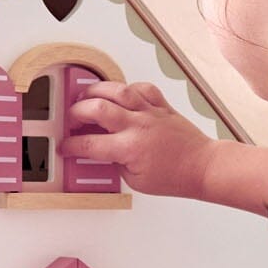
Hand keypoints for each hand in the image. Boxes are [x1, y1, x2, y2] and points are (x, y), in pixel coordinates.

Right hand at [58, 80, 215, 199]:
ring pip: (117, 90)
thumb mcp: (135, 180)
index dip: (71, 146)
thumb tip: (98, 151)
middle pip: (97, 108)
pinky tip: (119, 95)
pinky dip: (127, 88)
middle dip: (76, 112)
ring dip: (96, 91)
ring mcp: (150, 112)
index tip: (65, 147)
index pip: (89, 144)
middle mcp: (138, 126)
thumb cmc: (174, 176)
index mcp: (129, 148)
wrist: (201, 166)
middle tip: (72, 119)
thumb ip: (114, 162)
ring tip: (86, 98)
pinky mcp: (160, 105)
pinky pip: (141, 88)